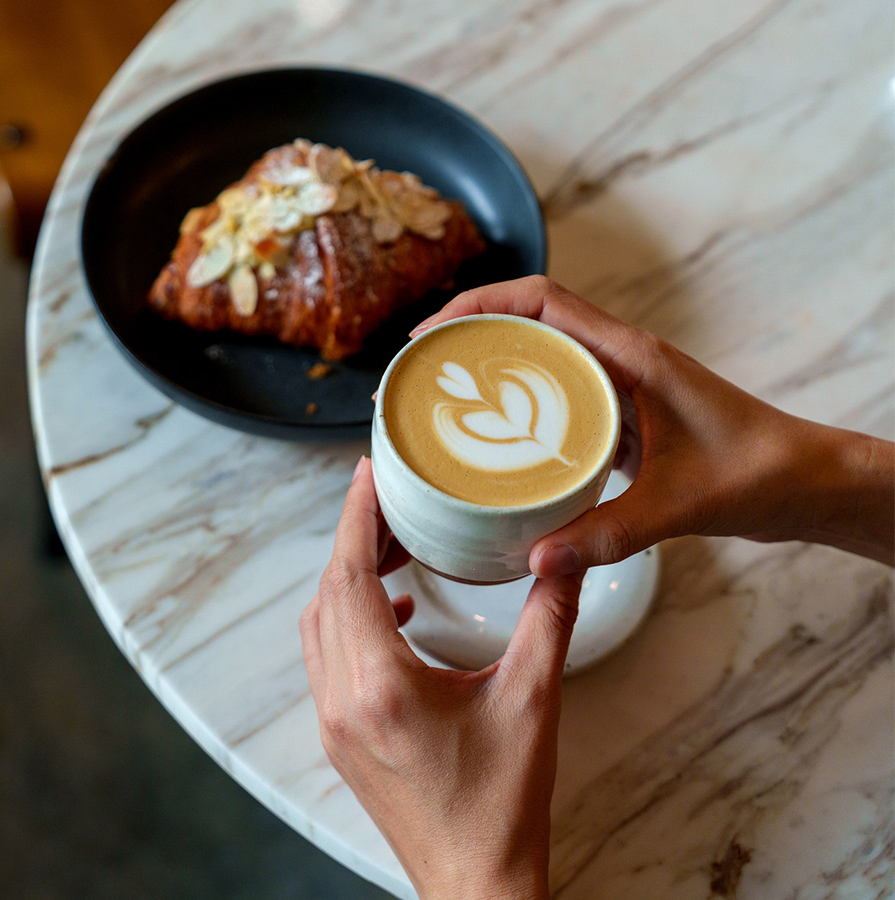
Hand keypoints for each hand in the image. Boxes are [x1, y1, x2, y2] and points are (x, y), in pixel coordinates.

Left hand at [300, 457, 583, 899]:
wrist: (475, 882)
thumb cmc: (502, 807)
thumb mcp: (534, 703)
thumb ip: (549, 622)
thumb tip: (563, 560)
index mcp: (381, 686)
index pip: (349, 577)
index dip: (356, 517)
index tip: (367, 472)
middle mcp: (343, 701)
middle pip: (329, 593)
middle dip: (356, 539)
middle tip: (392, 500)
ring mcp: (334, 722)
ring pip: (321, 626)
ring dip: (349, 579)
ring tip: (394, 547)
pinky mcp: (340, 738)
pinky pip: (329, 659)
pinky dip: (352, 622)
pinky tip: (398, 616)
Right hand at [413, 276, 894, 571]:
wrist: (809, 484)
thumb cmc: (760, 474)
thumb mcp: (679, 505)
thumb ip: (607, 533)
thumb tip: (536, 559)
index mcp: (632, 355)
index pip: (543, 300)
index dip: (479, 305)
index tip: (432, 332)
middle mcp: (622, 360)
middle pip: (530, 321)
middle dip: (470, 333)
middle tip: (422, 369)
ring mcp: (623, 386)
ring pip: (543, 358)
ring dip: (493, 366)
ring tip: (445, 398)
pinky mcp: (626, 416)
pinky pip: (560, 396)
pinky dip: (521, 406)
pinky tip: (497, 443)